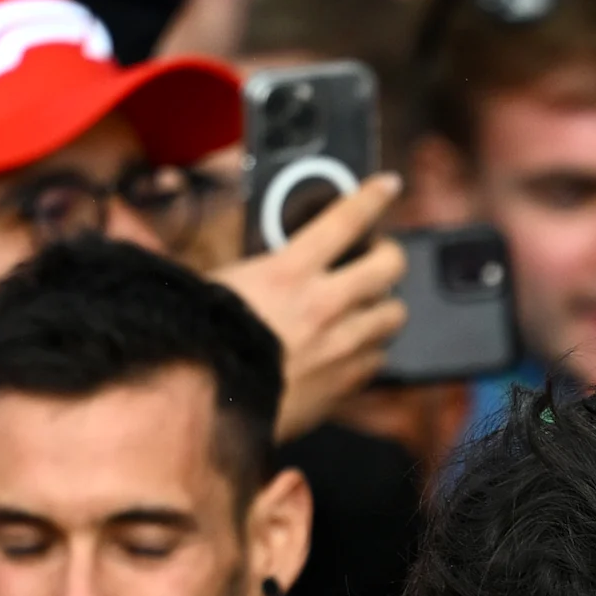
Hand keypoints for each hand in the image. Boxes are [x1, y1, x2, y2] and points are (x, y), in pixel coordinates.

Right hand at [215, 173, 409, 440]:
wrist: (206, 409)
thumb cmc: (202, 344)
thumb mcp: (217, 283)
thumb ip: (248, 261)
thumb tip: (254, 245)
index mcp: (290, 272)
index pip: (347, 218)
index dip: (374, 196)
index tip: (387, 186)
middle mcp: (325, 306)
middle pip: (391, 265)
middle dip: (387, 255)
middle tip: (376, 256)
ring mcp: (341, 348)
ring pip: (394, 315)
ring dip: (382, 306)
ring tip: (364, 307)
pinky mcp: (345, 386)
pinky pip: (377, 360)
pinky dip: (368, 351)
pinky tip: (349, 349)